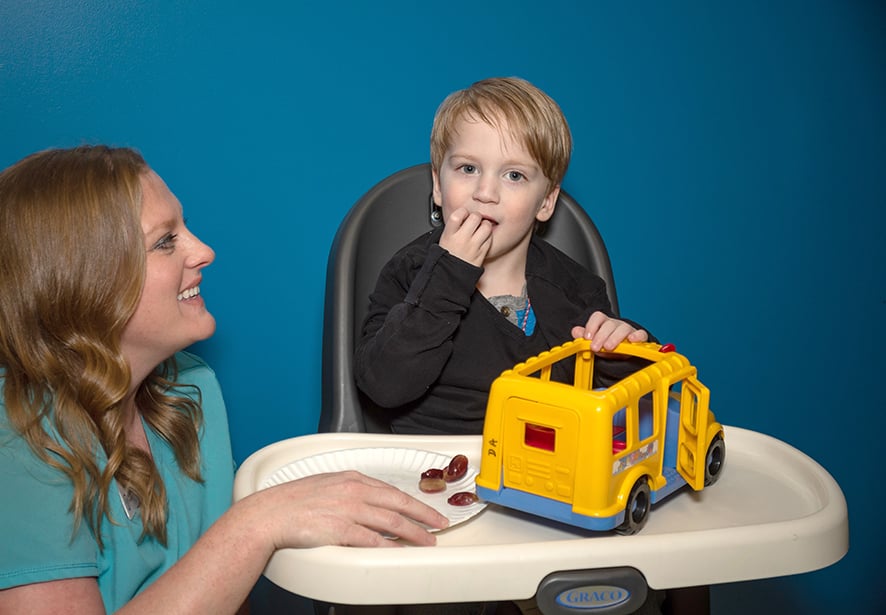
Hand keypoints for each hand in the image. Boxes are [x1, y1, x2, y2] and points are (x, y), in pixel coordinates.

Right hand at [248, 471, 448, 549]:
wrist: (268, 513)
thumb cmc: (292, 502)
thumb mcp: (326, 486)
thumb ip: (349, 491)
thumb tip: (368, 503)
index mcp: (351, 478)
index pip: (391, 490)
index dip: (413, 502)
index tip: (426, 510)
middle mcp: (353, 491)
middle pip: (399, 504)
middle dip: (424, 515)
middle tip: (440, 524)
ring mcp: (348, 509)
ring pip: (392, 522)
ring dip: (414, 533)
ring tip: (427, 541)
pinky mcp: (340, 528)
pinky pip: (371, 539)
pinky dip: (388, 546)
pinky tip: (398, 551)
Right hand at [438, 208, 492, 266]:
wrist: (450, 274)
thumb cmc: (447, 255)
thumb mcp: (444, 238)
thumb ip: (454, 225)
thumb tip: (465, 213)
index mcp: (449, 234)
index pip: (459, 214)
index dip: (463, 212)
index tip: (464, 214)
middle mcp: (461, 239)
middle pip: (475, 217)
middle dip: (476, 217)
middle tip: (474, 221)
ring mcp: (472, 247)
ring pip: (486, 226)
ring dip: (484, 225)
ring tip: (479, 230)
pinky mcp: (481, 253)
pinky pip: (490, 239)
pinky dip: (488, 237)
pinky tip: (482, 239)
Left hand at [572, 311, 647, 352]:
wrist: (624, 353)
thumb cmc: (607, 345)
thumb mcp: (593, 342)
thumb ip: (583, 337)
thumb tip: (575, 332)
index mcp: (604, 323)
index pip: (597, 317)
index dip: (591, 326)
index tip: (587, 337)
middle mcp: (616, 324)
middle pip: (609, 324)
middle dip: (600, 336)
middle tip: (595, 347)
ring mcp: (628, 330)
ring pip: (623, 329)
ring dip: (614, 338)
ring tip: (608, 347)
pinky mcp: (639, 337)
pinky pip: (640, 334)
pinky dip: (637, 336)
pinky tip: (632, 340)